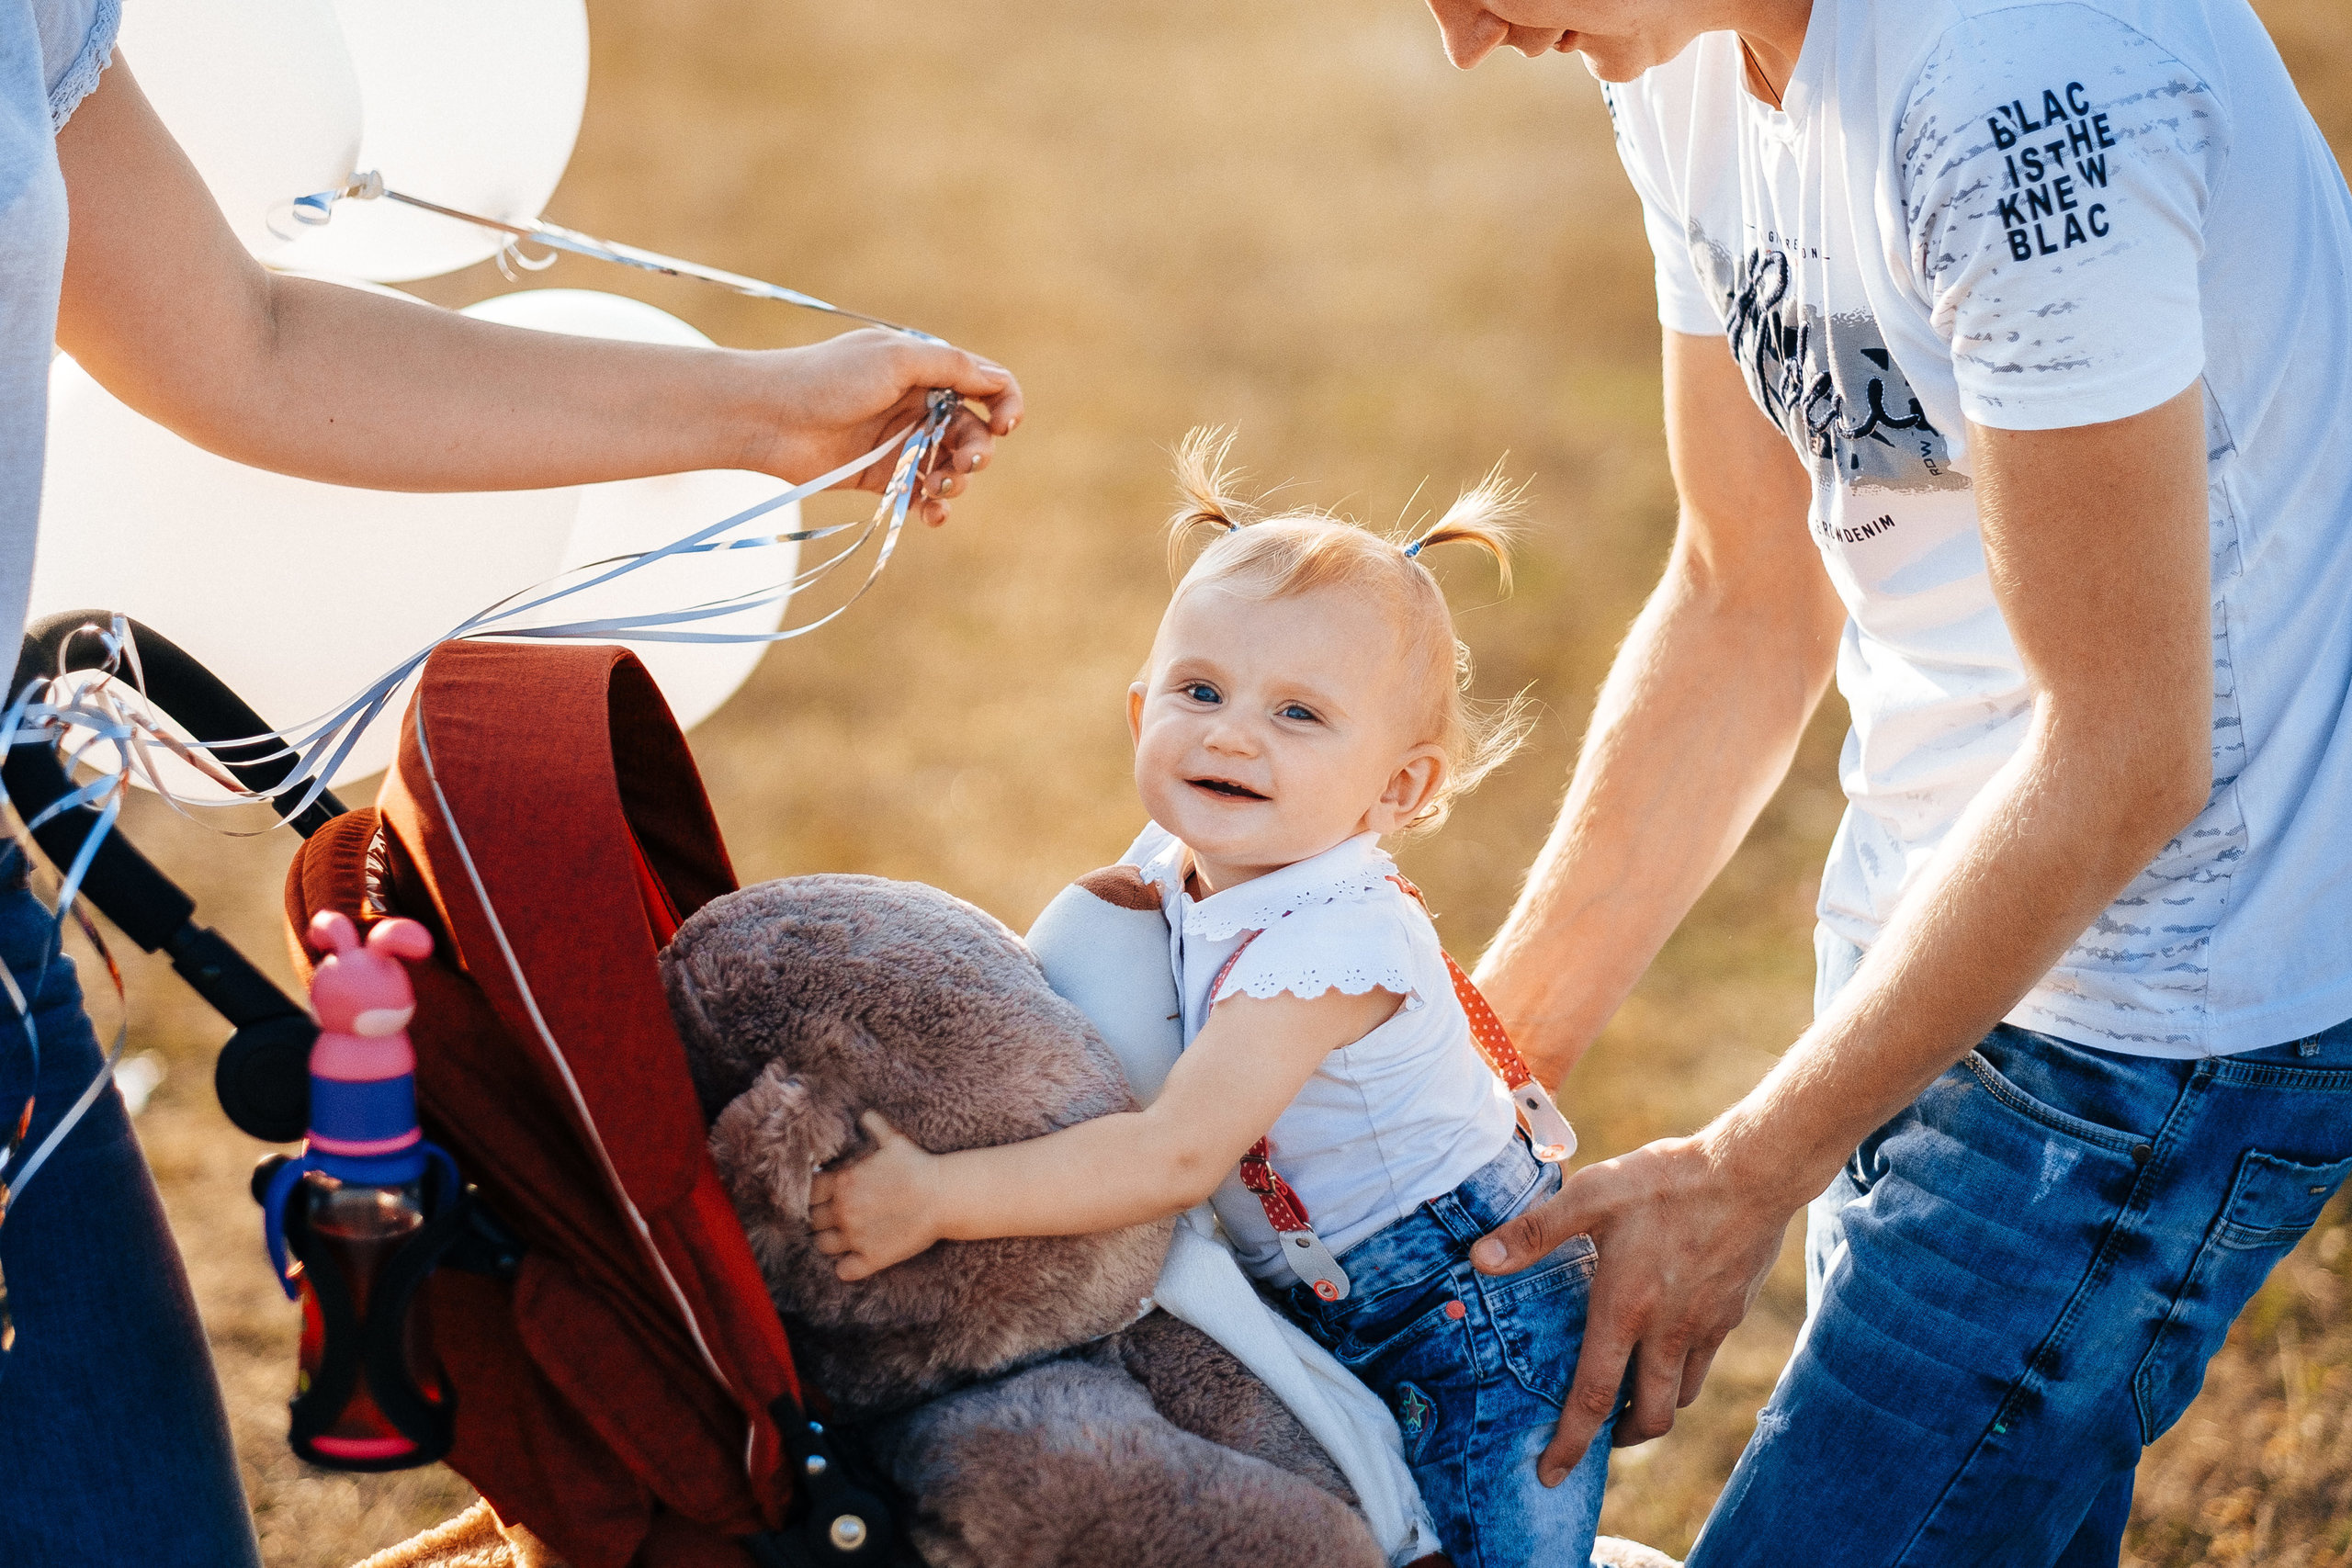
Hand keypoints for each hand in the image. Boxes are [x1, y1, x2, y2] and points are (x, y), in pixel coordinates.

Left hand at [746, 329, 1022, 527]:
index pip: (985, 384)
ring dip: (956, 481)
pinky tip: (932, 515)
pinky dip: (935, 508)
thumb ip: (952, 367)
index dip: (1004, 403)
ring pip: (951, 467)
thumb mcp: (894, 360)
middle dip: (978, 451)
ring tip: (938, 487)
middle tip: (964, 464)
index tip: (1005, 425)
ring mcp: (901, 442)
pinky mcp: (882, 477)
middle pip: (974, 432)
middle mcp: (918, 405)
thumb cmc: (827, 379)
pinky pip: (922, 496)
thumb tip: (999, 380)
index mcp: (924, 369)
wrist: (767, 417)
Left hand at [807, 1111, 946, 1278]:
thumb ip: (873, 1126)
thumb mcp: (894, 1140)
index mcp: (843, 1182)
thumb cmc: (919, 1166)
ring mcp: (855, 1237)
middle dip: (820, 1219)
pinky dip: (845, 1267)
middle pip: (812, 1220)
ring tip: (843, 1238)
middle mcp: (843, 1210)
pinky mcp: (871, 1258)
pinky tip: (855, 1259)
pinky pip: (843, 1271)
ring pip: (822, 1245)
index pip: (808, 1193)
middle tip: (835, 1217)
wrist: (944, 1195)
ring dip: (829, 1242)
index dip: (815, 1196)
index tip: (827, 1197)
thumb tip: (864, 1114)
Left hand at [1470, 1132, 1793, 1484]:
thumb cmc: (1664, 1181)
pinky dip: (1681, 1374)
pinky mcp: (1730, 1314)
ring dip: (1654, 1408)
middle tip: (1600, 1433)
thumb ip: (1534, 1232)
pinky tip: (1666, 1346)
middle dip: (1621, 1437)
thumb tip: (1478, 1259)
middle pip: (1651, 1417)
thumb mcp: (1590, 1195)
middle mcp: (1667, 1332)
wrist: (1751, 1172)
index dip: (1570, 1443)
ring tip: (1631, 1394)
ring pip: (1681, 1396)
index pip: (1594, 1396)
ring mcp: (1704, 1327)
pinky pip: (1704, 1364)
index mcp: (1624, 1310)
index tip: (1551, 1475)